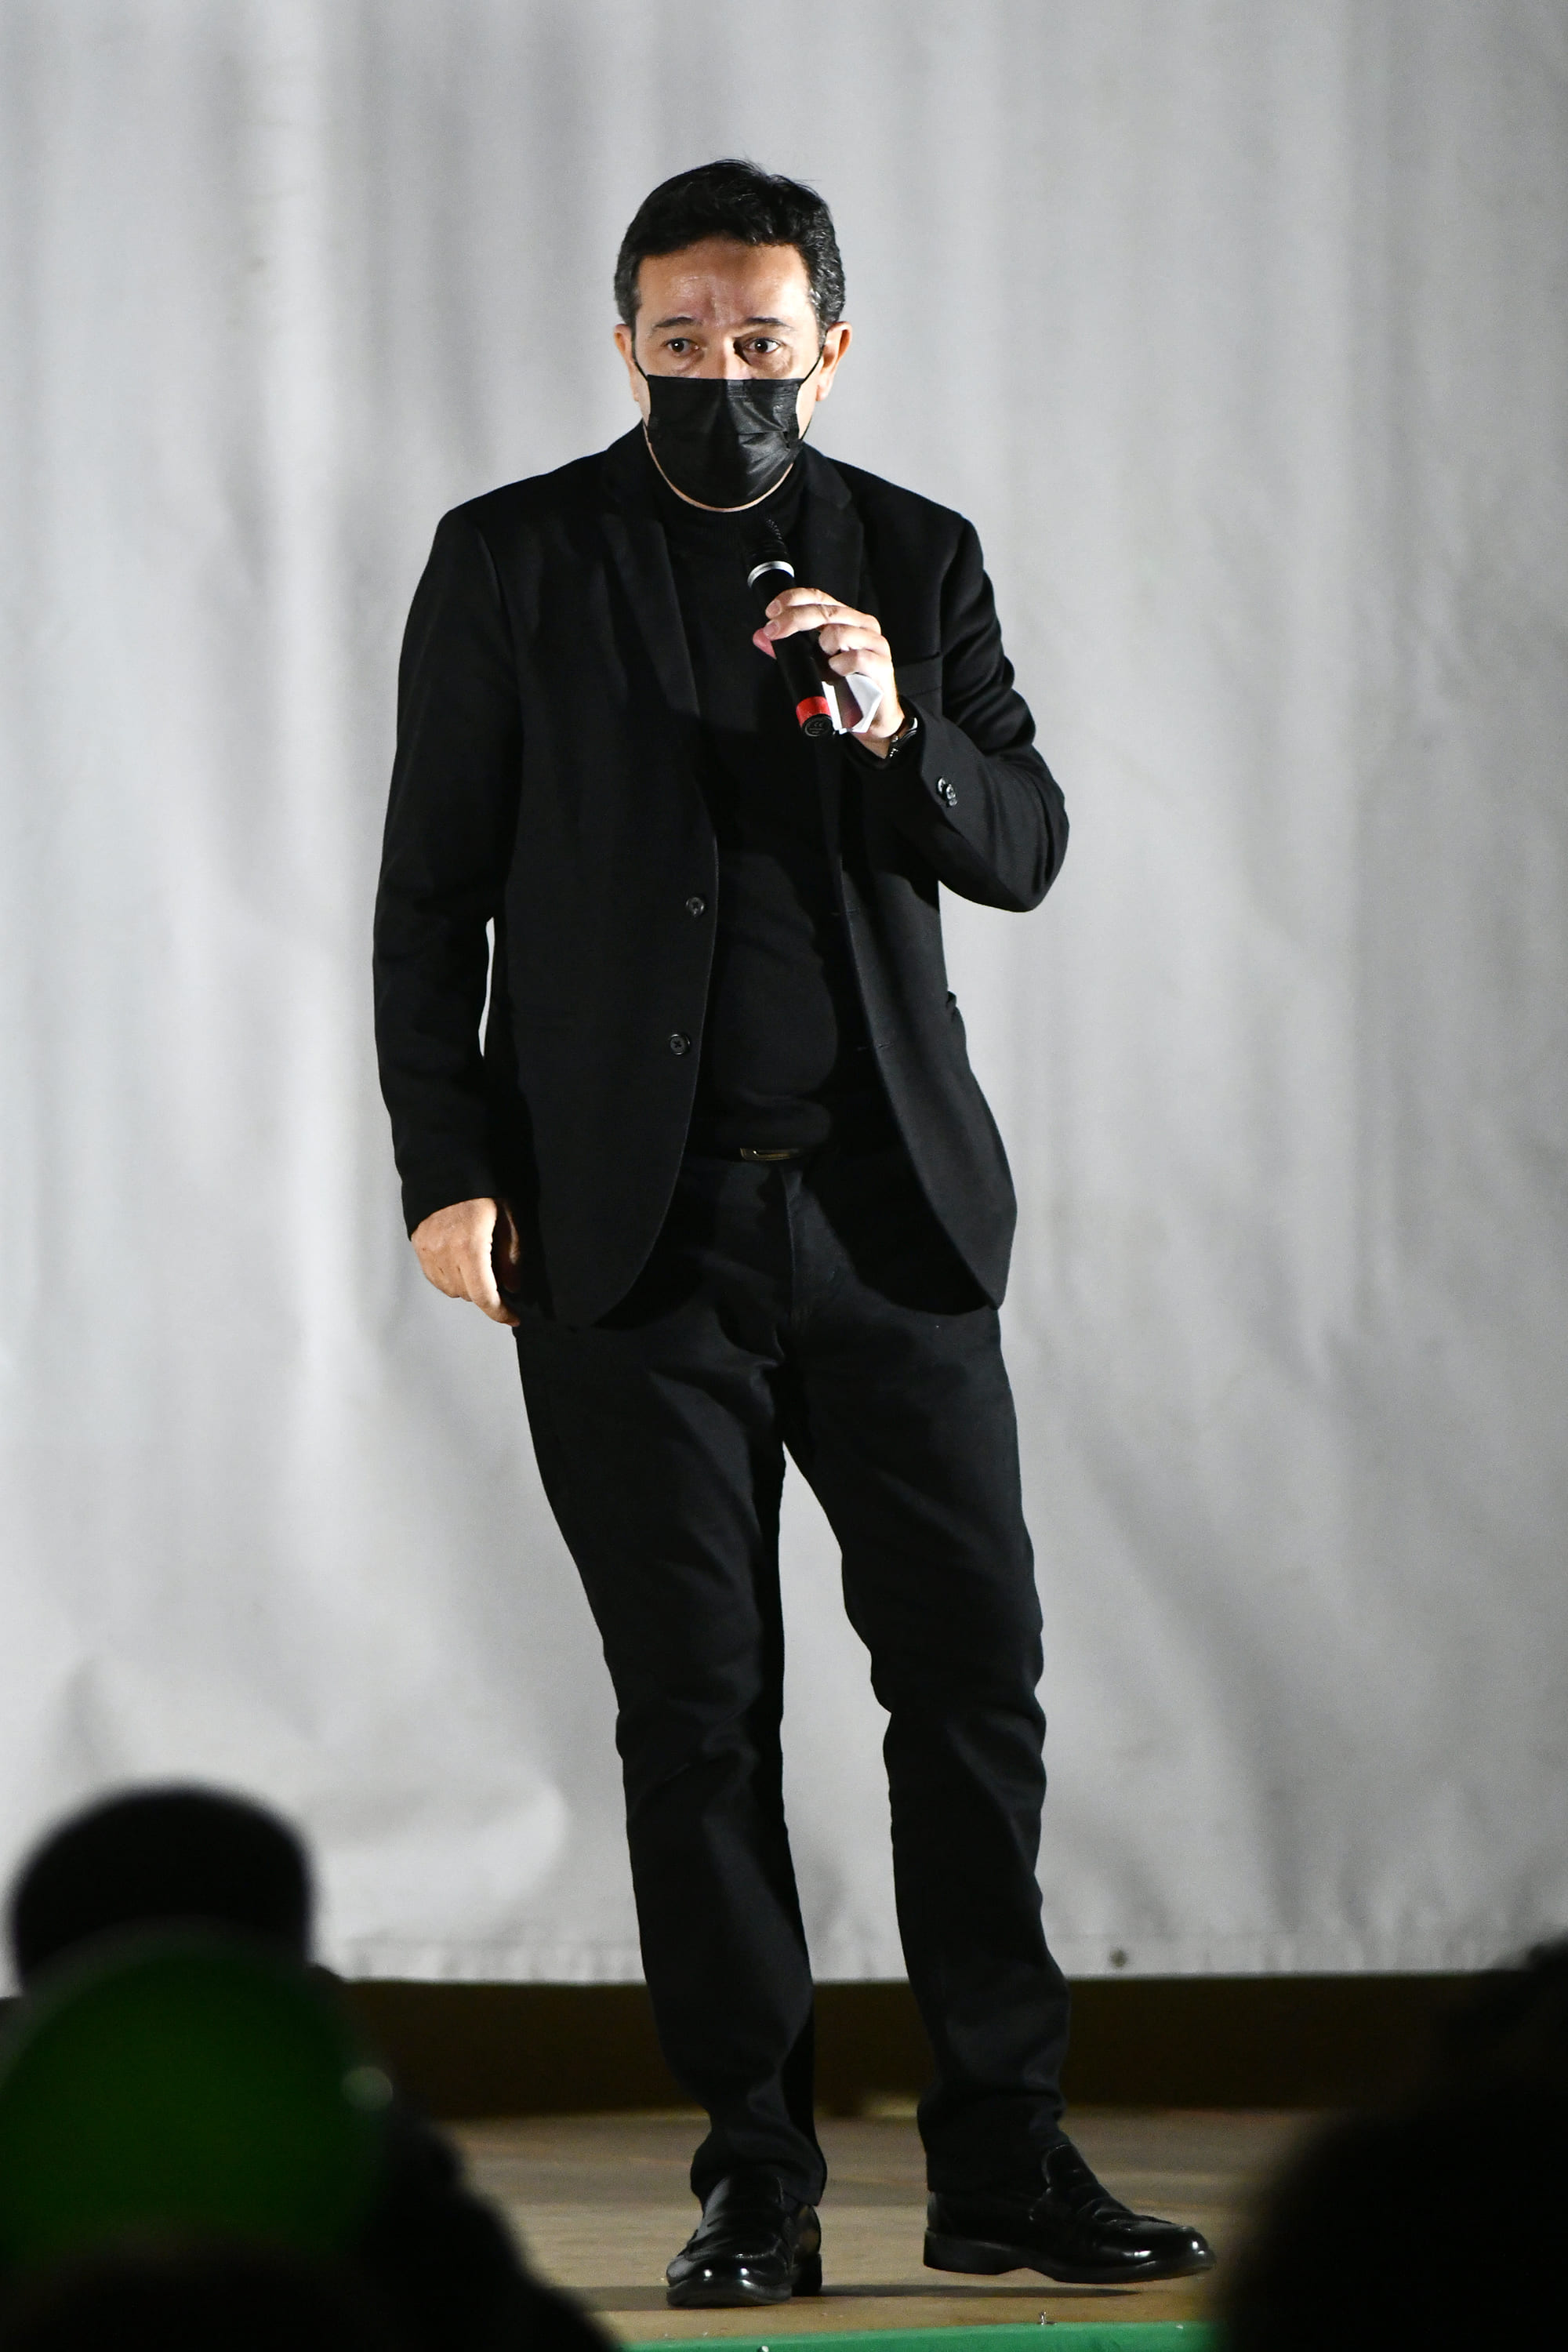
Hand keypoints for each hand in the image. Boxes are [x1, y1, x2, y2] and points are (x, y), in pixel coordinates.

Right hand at [411, 1197, 521, 1326]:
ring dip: (467, 1286)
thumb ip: (511, 1255)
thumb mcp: (507, 1217)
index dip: (500, 1312)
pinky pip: (434, 1277)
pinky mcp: (418, 1245)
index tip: (513, 1317)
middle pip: (467, 1294)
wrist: (446, 1165)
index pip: (484, 1295)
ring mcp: (427, 1250)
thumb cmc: (481, 1188)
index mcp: (470, 1245)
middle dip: (487, 1293)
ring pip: (450, 1289)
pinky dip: (449, 1279)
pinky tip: (460, 1264)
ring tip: (479, 1266)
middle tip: (499, 1277)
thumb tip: (512, 1287)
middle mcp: (444, 1252)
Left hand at [757, 586, 905, 754]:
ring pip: (839, 632)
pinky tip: (837, 674)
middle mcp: (862, 624)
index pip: (819, 597)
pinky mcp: (882, 664)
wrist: (871, 717)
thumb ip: (789, 649)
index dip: (794, 599)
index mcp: (846, 618)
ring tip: (823, 667)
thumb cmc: (844, 686)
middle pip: (825, 611)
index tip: (771, 612)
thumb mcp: (813, 664)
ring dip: (822, 650)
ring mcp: (875, 642)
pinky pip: (856, 658)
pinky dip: (840, 666)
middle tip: (774, 632)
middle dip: (794, 619)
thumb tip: (760, 636)